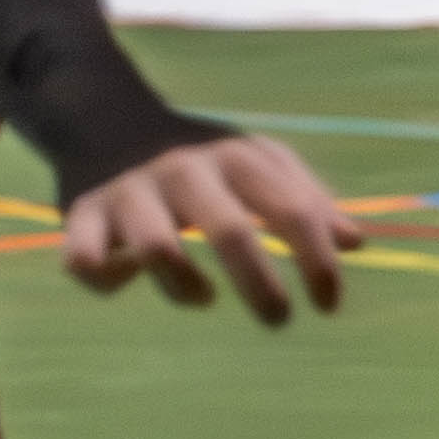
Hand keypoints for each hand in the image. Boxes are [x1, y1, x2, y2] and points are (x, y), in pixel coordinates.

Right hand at [57, 134, 357, 324]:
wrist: (105, 119)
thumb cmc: (201, 160)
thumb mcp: (257, 164)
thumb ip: (306, 200)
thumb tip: (356, 243)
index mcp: (234, 156)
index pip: (292, 210)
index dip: (318, 262)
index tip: (327, 303)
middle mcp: (183, 169)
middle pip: (230, 232)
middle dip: (261, 286)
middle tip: (278, 319)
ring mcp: (130, 192)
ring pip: (159, 249)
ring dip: (186, 288)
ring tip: (203, 296)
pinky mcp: (82, 215)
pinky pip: (88, 262)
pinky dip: (109, 279)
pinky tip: (127, 277)